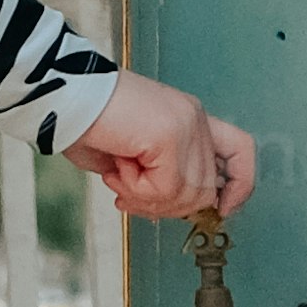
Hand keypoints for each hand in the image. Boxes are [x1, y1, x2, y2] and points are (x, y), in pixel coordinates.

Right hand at [73, 70, 255, 222]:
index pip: (241, 151)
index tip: (222, 209)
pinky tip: (117, 168)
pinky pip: (164, 189)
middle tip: (128, 195)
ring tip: (118, 177)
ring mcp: (186, 124)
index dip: (239, 186)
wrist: (65, 97)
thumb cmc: (87, 123)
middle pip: (206, 189)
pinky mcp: (169, 134)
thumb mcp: (132, 160)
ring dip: (145, 198)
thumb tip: (169, 209)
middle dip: (165, 206)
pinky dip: (136, 190)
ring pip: (186, 195)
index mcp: (189, 118)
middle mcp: (194, 119)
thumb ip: (159, 180)